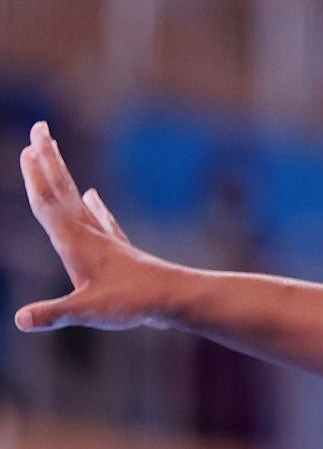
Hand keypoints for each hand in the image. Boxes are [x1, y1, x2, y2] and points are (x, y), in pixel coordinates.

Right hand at [14, 121, 178, 331]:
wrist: (177, 299)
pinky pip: (102, 220)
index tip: (28, 148)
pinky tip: (92, 196)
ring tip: (53, 152)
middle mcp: (88, 234)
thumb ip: (53, 314)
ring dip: (63, 176)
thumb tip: (20, 321)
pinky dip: (94, 206)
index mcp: (74, 242)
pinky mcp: (120, 250)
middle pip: (62, 190)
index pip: (47, 203)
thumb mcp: (87, 312)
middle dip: (48, 159)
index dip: (35, 177)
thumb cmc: (133, 304)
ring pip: (77, 200)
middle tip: (40, 127)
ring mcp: (105, 240)